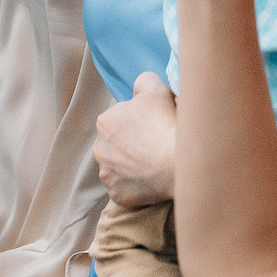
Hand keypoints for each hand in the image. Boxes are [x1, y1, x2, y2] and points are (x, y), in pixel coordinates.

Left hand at [94, 74, 179, 207]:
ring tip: (153, 164)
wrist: (177, 163)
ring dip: (131, 165)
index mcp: (105, 121)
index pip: (118, 120)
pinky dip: (135, 185)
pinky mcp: (117, 195)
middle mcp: (99, 149)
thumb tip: (139, 85)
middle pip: (116, 144)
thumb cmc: (165, 124)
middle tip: (153, 145)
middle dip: (130, 145)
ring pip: (118, 167)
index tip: (152, 126)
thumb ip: (143, 81)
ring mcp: (107, 174)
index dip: (137, 122)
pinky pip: (125, 188)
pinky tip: (151, 179)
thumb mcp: (156, 89)